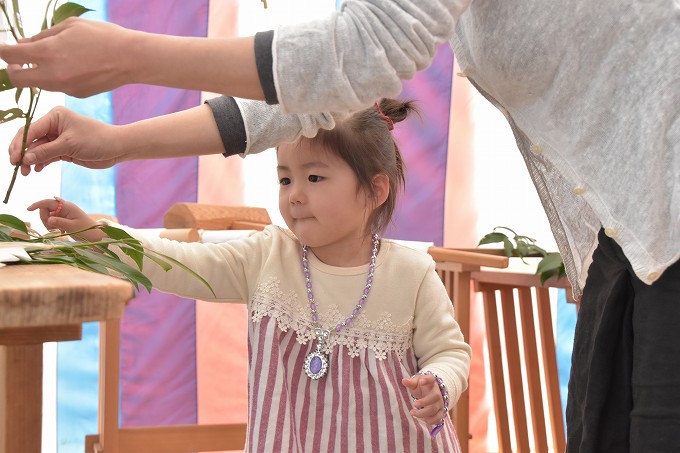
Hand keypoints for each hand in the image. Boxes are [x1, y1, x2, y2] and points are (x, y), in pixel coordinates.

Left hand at [0, 18, 135, 97]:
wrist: (131, 58)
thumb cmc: (102, 36)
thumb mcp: (70, 26)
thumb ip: (43, 36)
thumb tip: (25, 44)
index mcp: (48, 51)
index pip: (9, 55)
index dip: (4, 50)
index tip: (6, 47)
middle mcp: (53, 73)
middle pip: (17, 79)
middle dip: (13, 69)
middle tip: (19, 61)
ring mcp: (65, 87)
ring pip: (38, 83)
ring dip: (37, 72)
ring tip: (54, 60)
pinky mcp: (76, 94)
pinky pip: (58, 86)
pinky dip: (58, 78)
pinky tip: (75, 67)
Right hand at [8, 106, 120, 175]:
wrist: (117, 148)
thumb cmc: (96, 140)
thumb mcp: (69, 145)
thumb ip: (46, 152)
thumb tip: (25, 158)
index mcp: (54, 116)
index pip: (30, 130)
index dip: (19, 144)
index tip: (13, 159)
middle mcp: (54, 125)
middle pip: (30, 139)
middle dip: (22, 153)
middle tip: (17, 167)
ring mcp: (58, 138)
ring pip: (37, 149)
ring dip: (31, 160)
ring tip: (26, 172)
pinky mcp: (64, 149)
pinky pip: (47, 155)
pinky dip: (41, 162)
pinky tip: (37, 170)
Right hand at [28, 198, 103, 241]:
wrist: (95, 235)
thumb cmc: (86, 230)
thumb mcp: (73, 227)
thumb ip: (60, 223)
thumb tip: (49, 219)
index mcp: (67, 206)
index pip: (49, 202)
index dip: (38, 204)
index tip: (29, 209)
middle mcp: (64, 208)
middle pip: (45, 210)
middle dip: (45, 219)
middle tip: (53, 229)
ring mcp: (63, 213)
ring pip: (48, 216)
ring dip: (49, 224)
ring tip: (59, 231)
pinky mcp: (63, 219)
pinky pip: (52, 221)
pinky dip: (53, 227)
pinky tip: (61, 232)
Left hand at [402, 373, 445, 425]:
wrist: (429, 394)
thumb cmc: (420, 387)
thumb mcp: (415, 383)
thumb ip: (410, 382)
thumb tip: (404, 381)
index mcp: (430, 383)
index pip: (431, 378)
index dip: (427, 380)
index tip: (421, 382)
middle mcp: (437, 393)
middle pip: (435, 397)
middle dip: (424, 402)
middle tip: (414, 404)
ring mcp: (440, 403)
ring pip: (434, 409)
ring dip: (422, 413)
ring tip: (412, 412)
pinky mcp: (440, 412)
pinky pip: (437, 418)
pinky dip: (429, 420)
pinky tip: (421, 418)